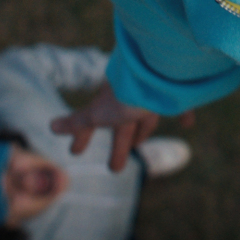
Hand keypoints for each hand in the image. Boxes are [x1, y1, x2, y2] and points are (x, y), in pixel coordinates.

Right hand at [49, 84, 190, 171]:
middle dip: (119, 144)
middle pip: (123, 125)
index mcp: (111, 100)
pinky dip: (182, 113)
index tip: (75, 152)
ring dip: (143, 129)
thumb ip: (78, 122)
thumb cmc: (125, 95)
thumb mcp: (98, 112)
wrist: (159, 71)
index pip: (93, 122)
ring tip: (139, 143)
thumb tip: (51, 126)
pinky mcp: (177, 92)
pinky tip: (187, 124)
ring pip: (146, 115)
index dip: (84, 137)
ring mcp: (154, 94)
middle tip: (114, 169)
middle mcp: (131, 96)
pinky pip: (180, 104)